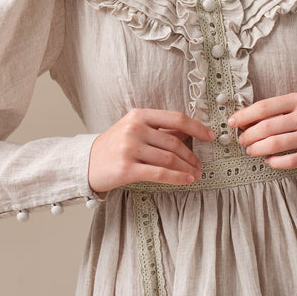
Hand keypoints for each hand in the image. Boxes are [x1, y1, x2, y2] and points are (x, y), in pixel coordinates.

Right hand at [88, 108, 212, 194]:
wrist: (86, 162)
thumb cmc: (114, 146)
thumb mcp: (134, 129)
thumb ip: (160, 129)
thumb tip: (189, 131)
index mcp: (139, 115)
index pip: (176, 118)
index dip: (197, 128)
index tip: (210, 136)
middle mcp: (134, 129)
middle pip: (174, 142)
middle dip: (192, 155)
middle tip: (201, 164)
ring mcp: (129, 148)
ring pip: (169, 158)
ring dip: (187, 168)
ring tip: (195, 174)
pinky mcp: (126, 168)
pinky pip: (159, 174)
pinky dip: (176, 178)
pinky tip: (186, 180)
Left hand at [229, 92, 296, 169]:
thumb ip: (278, 110)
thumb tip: (246, 120)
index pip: (265, 106)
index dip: (245, 115)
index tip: (232, 122)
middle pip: (267, 127)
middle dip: (248, 135)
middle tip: (241, 140)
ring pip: (275, 144)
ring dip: (257, 149)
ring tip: (251, 151)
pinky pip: (289, 161)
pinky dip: (274, 162)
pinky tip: (268, 161)